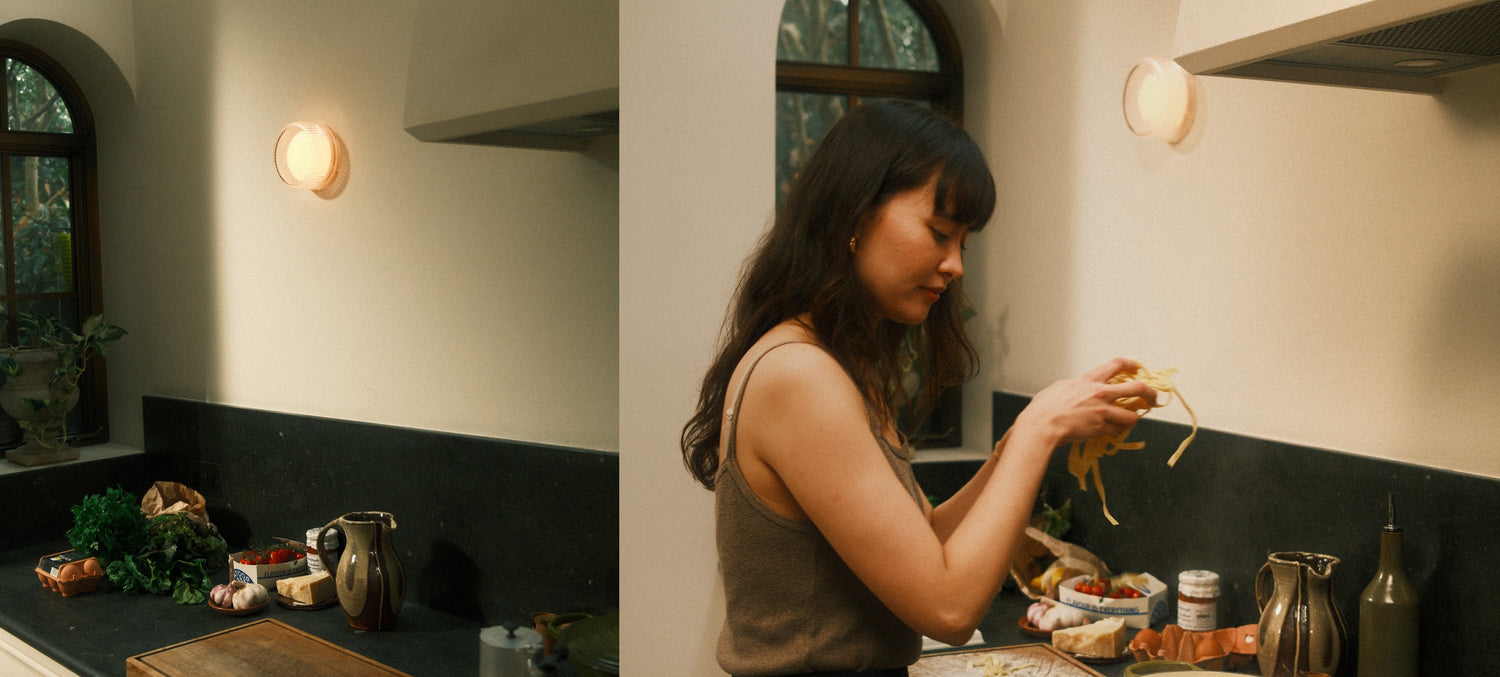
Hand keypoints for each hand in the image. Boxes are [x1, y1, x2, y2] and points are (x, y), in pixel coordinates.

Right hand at [1018, 358, 1157, 446]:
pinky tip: (1114, 429)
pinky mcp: (1101, 428)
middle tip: (1152, 398)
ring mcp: (1102, 412)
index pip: (1117, 365)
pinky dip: (1118, 429)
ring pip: (1132, 415)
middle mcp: (1100, 393)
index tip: (1138, 368)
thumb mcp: (1061, 387)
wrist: (1042, 426)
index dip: (1132, 364)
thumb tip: (1081, 388)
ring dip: (1133, 418)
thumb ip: (1077, 386)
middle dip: (1149, 393)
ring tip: (1130, 419)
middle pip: (1137, 388)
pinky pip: (1118, 429)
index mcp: (1089, 380)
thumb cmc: (1045, 408)